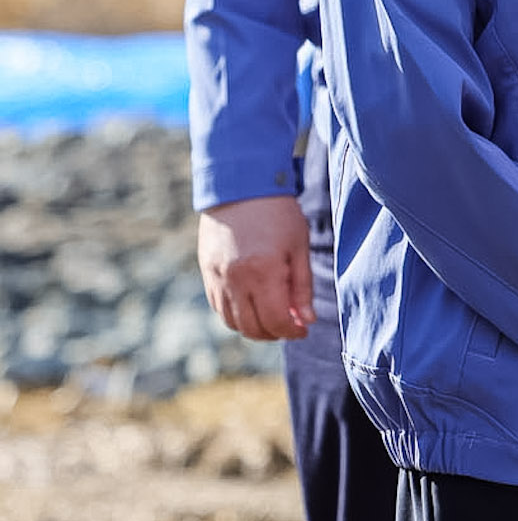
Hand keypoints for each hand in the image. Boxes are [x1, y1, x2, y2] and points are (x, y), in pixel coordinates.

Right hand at [197, 197, 313, 340]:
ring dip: (253, 328)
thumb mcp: (299, 247)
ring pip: (232, 321)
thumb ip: (302, 286)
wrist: (241, 187)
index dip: (292, 331)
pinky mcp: (206, 272)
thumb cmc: (278, 214)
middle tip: (291, 326)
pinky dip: (236, 314)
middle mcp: (236, 280)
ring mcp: (217, 278)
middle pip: (252, 327)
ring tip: (273, 318)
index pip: (276, 321)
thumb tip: (307, 319)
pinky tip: (253, 305)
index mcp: (263, 273)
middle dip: (274, 333)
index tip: (304, 329)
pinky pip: (218, 307)